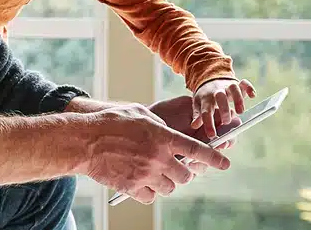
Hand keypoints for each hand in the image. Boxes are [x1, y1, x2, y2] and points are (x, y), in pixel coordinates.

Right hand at [81, 103, 229, 204]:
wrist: (85, 141)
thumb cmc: (110, 122)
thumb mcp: (140, 114)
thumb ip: (159, 125)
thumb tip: (168, 135)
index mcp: (163, 137)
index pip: (197, 151)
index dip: (214, 158)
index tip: (225, 163)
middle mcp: (158, 158)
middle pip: (186, 176)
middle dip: (184, 173)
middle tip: (174, 168)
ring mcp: (146, 174)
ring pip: (169, 188)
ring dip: (166, 182)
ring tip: (154, 172)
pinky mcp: (132, 187)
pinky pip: (151, 197)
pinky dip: (149, 191)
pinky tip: (140, 180)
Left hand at [191, 79, 256, 138]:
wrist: (209, 77)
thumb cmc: (205, 96)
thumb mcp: (198, 104)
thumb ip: (198, 115)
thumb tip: (194, 125)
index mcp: (206, 98)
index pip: (206, 111)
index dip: (208, 123)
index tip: (212, 135)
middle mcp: (217, 91)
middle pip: (220, 96)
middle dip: (224, 109)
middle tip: (226, 121)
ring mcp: (227, 86)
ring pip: (233, 88)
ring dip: (238, 99)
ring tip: (240, 111)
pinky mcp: (237, 83)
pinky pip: (244, 83)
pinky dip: (249, 88)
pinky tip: (252, 96)